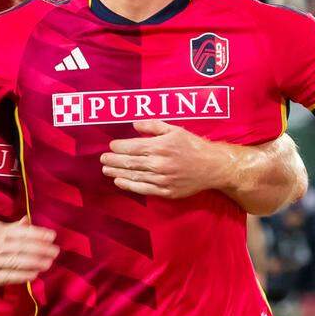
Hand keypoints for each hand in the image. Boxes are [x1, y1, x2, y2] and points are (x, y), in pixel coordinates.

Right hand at [0, 217, 58, 289]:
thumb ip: (13, 227)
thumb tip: (28, 221)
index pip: (20, 232)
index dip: (37, 233)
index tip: (52, 236)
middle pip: (20, 247)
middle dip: (40, 249)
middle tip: (55, 251)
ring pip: (15, 262)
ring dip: (34, 263)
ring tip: (48, 263)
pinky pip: (7, 276)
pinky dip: (22, 276)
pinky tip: (34, 275)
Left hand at [100, 120, 230, 198]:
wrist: (212, 167)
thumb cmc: (193, 146)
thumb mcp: (175, 130)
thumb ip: (153, 126)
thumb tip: (134, 124)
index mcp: (161, 146)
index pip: (133, 147)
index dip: (119, 147)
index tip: (111, 146)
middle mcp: (159, 163)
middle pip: (130, 162)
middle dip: (113, 161)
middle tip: (102, 159)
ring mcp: (162, 179)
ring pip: (134, 176)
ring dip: (117, 173)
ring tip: (106, 170)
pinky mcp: (166, 192)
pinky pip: (143, 189)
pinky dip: (129, 186)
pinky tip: (119, 182)